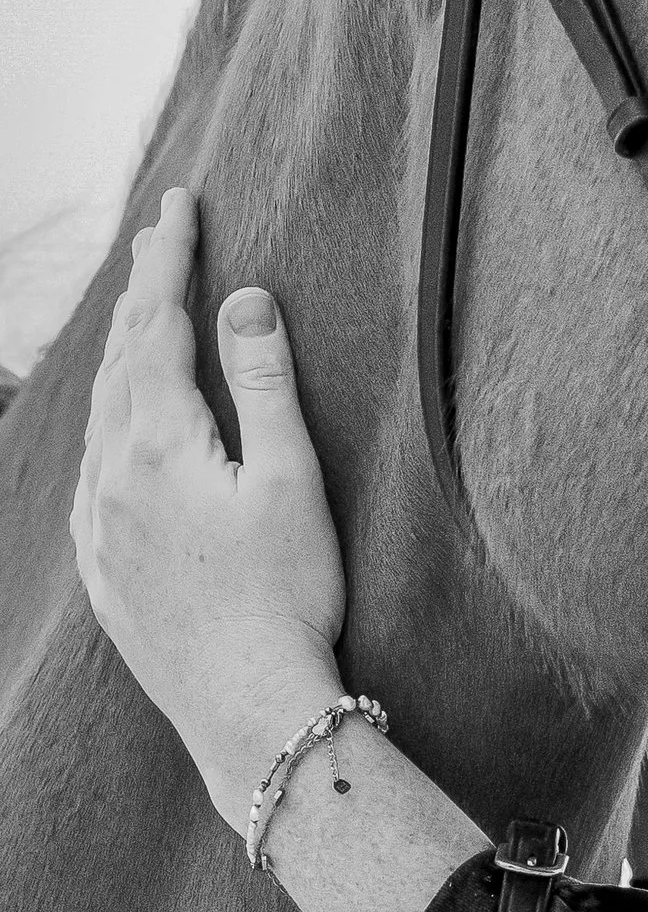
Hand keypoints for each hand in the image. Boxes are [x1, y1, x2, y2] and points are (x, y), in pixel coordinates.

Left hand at [73, 189, 351, 836]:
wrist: (246, 708)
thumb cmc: (285, 598)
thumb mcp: (290, 480)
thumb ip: (263, 383)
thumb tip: (243, 300)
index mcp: (158, 443)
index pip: (158, 325)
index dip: (171, 259)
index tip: (180, 203)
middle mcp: (111, 476)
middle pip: (120, 361)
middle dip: (143, 293)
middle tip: (162, 236)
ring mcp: (98, 525)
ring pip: (100, 416)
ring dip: (121, 356)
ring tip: (139, 316)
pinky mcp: (102, 568)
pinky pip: (93, 471)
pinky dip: (109, 424)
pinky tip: (121, 430)